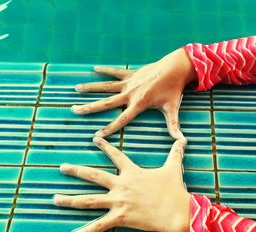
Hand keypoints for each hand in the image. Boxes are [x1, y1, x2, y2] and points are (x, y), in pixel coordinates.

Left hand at [53, 137, 190, 231]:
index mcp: (132, 172)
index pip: (115, 155)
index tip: (94, 139)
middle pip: (93, 176)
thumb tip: (183, 138)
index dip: (104, 145)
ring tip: (54, 199)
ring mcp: (118, 201)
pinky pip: (99, 226)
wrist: (176, 210)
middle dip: (76, 170)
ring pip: (89, 200)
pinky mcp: (120, 217)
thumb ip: (175, 152)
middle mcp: (121, 185)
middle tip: (62, 167)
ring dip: (70, 199)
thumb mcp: (173, 167)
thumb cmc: (174, 188)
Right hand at [71, 48, 195, 138]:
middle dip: (90, 107)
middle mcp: (130, 93)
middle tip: (75, 110)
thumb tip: (180, 140)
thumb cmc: (173, 89)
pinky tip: (94, 68)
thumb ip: (173, 125)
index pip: (121, 119)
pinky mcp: (131, 74)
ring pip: (106, 86)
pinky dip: (104, 70)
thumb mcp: (172, 108)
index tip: (97, 135)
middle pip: (106, 102)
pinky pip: (115, 72)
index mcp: (139, 104)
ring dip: (91, 88)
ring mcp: (129, 82)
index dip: (109, 128)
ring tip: (76, 89)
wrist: (175, 68)